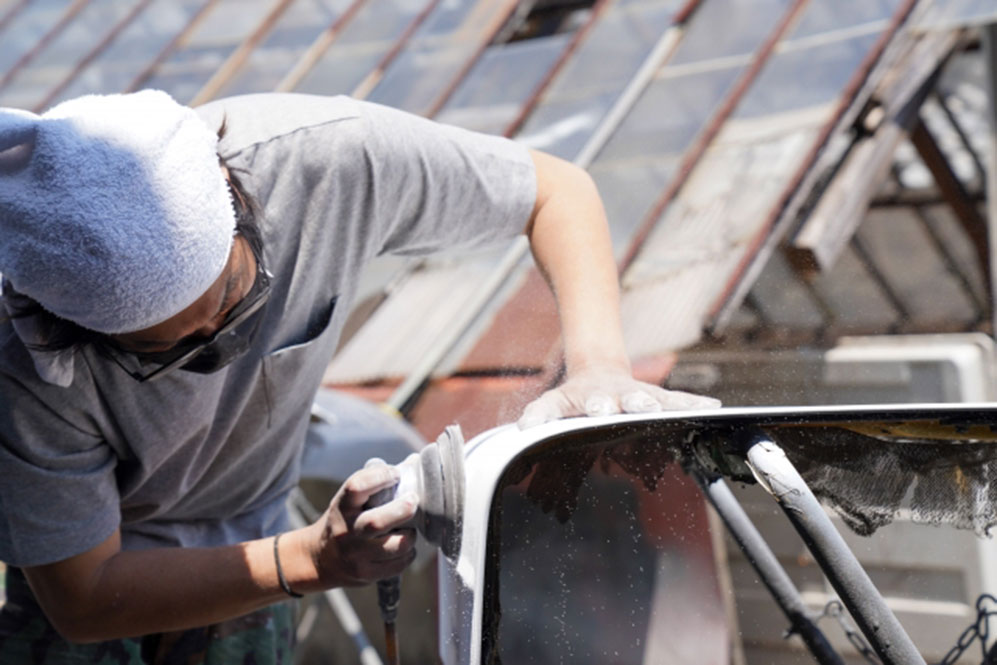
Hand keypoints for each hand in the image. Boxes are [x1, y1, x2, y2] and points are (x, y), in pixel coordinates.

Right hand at [310, 462, 417, 586]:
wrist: (319, 559)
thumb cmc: (343, 521)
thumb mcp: (347, 501)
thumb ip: (374, 484)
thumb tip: (413, 462)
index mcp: (341, 507)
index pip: (357, 487)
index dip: (380, 476)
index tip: (395, 474)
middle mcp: (347, 532)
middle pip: (377, 522)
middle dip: (401, 510)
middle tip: (413, 501)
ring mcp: (356, 556)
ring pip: (395, 546)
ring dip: (410, 535)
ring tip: (409, 529)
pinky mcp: (366, 574)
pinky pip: (399, 564)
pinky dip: (408, 553)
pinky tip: (403, 545)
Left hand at [518, 364, 720, 428]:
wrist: (598, 372)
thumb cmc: (575, 398)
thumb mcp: (553, 402)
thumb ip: (539, 414)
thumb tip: (523, 429)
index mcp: (592, 398)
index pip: (593, 402)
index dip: (598, 406)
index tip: (601, 410)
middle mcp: (620, 395)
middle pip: (630, 398)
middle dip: (637, 403)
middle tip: (645, 407)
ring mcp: (641, 395)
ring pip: (658, 399)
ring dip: (670, 406)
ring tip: (689, 410)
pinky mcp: (659, 398)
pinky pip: (679, 400)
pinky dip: (694, 404)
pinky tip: (714, 408)